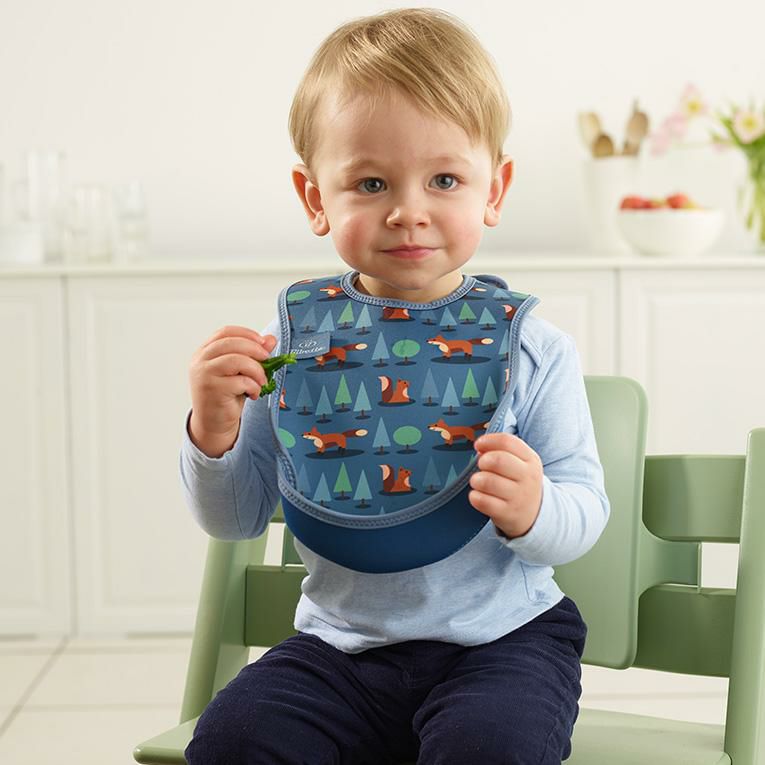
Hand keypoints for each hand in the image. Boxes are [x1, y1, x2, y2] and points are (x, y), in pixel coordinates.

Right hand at [188, 326, 277, 455]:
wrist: (214, 424)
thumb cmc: (227, 396)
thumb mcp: (241, 372)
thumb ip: (253, 355)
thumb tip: (271, 339)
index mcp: (204, 352)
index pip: (224, 332)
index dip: (246, 334)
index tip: (262, 342)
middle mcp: (200, 361)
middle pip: (231, 343)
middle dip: (255, 349)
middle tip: (268, 360)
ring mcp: (204, 375)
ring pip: (236, 360)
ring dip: (256, 370)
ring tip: (261, 381)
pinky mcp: (212, 390)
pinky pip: (240, 381)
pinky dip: (253, 386)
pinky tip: (254, 394)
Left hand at [468, 433, 542, 538]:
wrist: (534, 514)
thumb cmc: (519, 482)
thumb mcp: (521, 463)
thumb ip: (502, 451)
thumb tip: (480, 448)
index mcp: (531, 460)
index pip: (507, 442)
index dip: (488, 441)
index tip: (478, 445)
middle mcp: (527, 477)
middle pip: (498, 460)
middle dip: (483, 461)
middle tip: (481, 466)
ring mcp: (518, 497)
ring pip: (488, 481)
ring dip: (476, 479)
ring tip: (478, 482)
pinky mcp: (507, 513)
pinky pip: (482, 501)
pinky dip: (475, 496)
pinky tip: (478, 495)